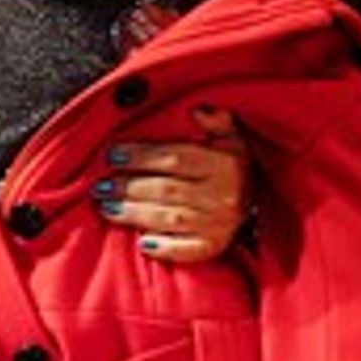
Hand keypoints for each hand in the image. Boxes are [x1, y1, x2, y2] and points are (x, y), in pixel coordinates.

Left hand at [98, 108, 250, 264]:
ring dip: (135, 214)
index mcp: (224, 164)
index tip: (113, 154)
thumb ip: (216, 120)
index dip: (141, 156)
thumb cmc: (232, 165)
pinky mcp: (215, 246)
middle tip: (100, 186)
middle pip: (167, 190)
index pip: (175, 158)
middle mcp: (224, 195)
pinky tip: (143, 243)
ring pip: (170, 219)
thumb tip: (198, 110)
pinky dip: (165, 248)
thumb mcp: (231, 137)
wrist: (260, 201)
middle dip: (129, 187)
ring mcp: (220, 224)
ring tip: (107, 207)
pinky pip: (188, 250)